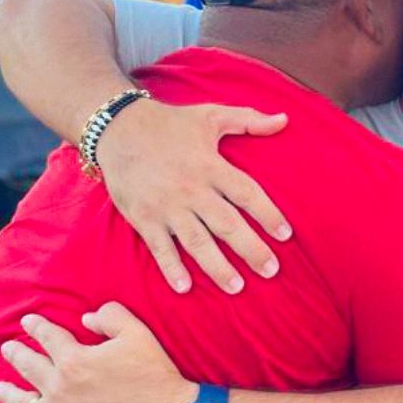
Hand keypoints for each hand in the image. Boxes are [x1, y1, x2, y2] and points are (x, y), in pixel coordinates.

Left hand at [0, 305, 192, 402]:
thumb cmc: (154, 376)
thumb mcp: (137, 333)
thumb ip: (109, 316)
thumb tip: (85, 318)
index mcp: (73, 360)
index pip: (47, 337)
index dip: (36, 327)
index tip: (27, 321)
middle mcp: (59, 388)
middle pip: (28, 367)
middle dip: (15, 355)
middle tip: (7, 349)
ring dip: (8, 396)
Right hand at [95, 97, 291, 293]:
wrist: (116, 128)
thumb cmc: (169, 123)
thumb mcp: (211, 115)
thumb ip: (249, 120)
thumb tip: (284, 120)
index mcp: (211, 166)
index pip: (246, 194)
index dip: (268, 214)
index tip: (286, 235)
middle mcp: (191, 189)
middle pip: (227, 224)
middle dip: (251, 249)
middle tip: (271, 271)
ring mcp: (167, 207)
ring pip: (196, 242)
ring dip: (217, 267)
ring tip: (236, 287)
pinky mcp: (144, 218)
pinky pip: (160, 248)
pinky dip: (171, 268)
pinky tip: (184, 288)